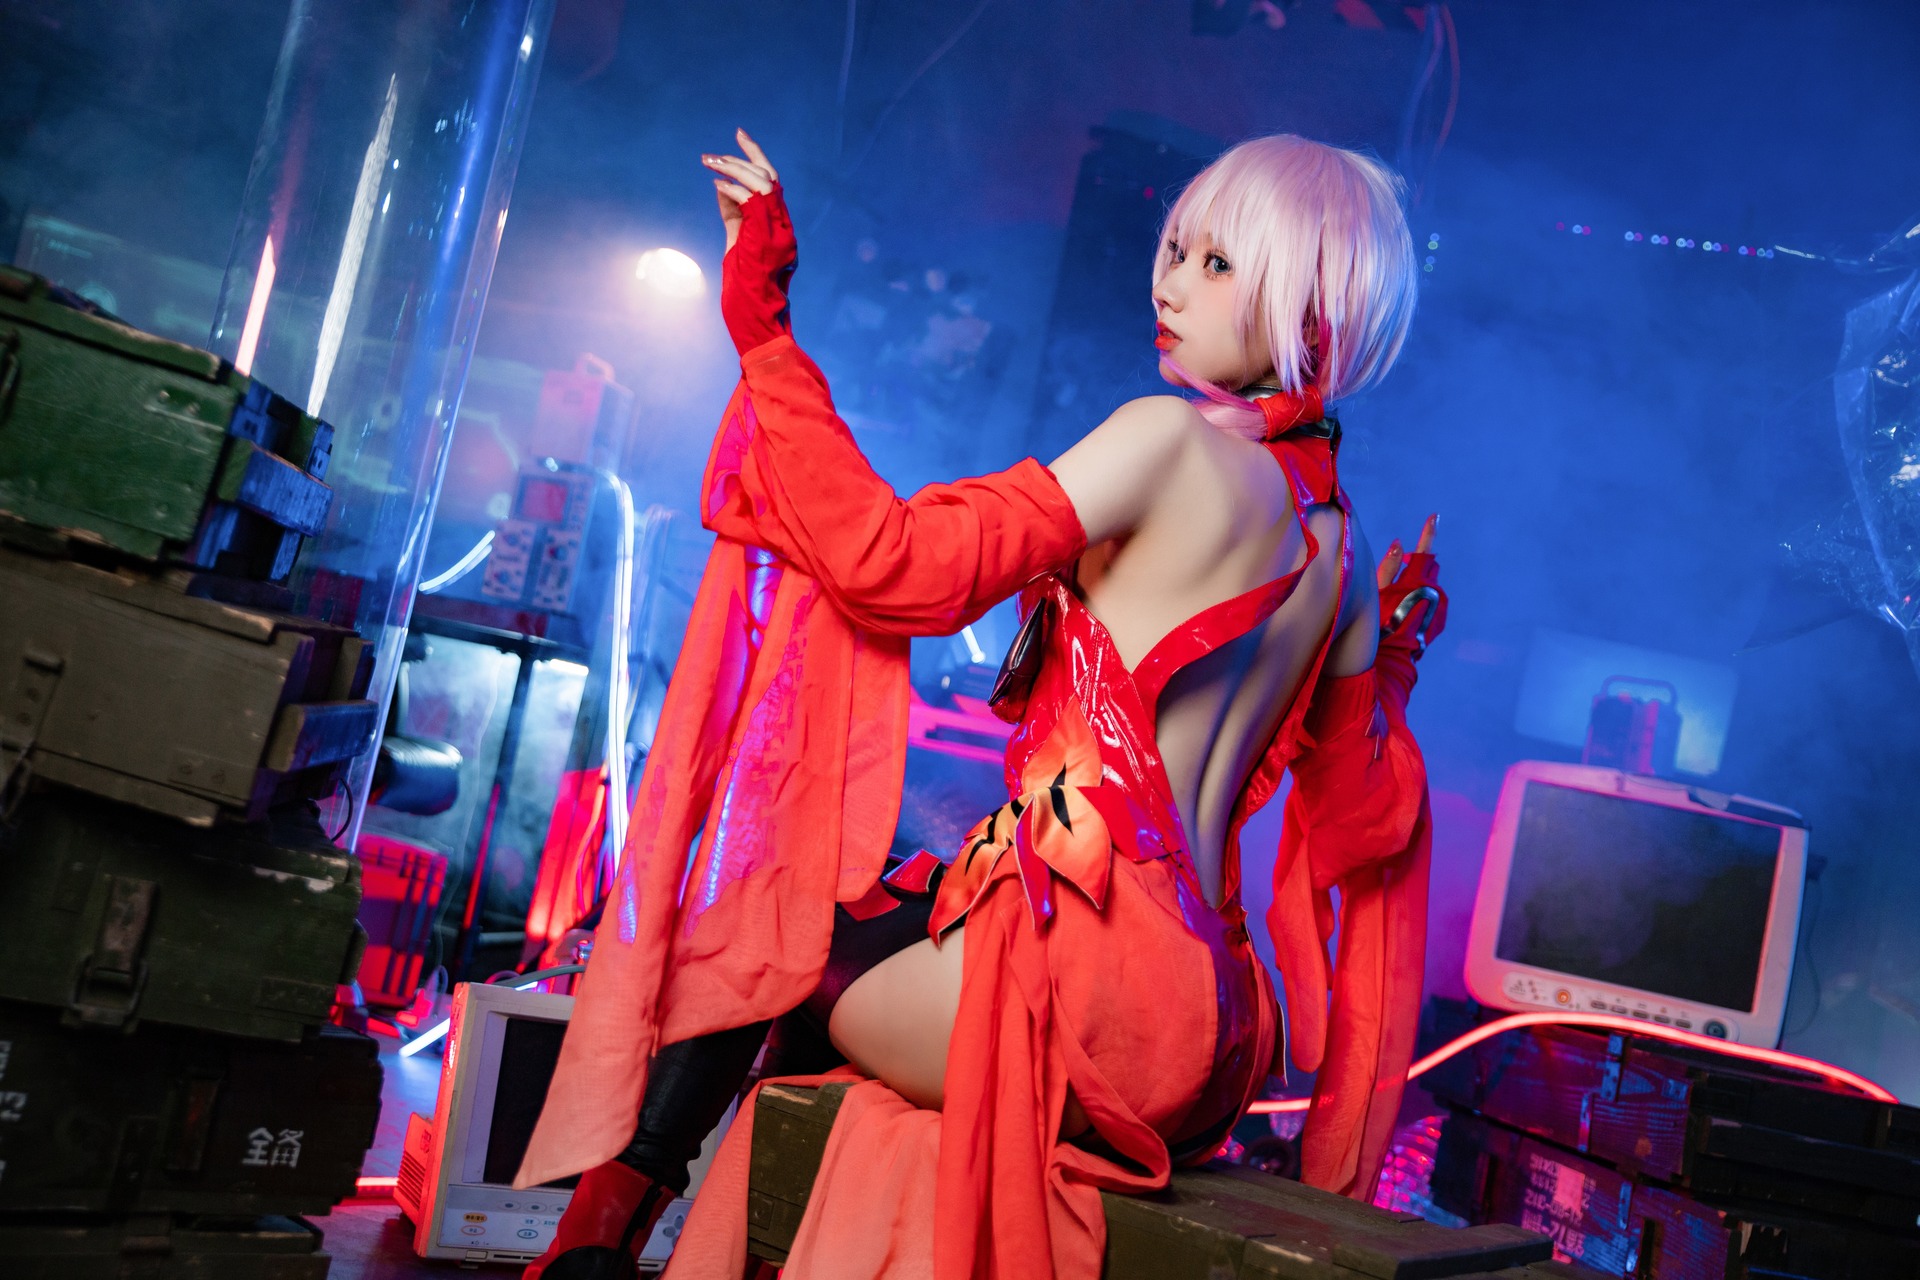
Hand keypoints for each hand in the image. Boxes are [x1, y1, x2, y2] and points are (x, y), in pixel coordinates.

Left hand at [702, 130, 796, 354]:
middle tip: (710, 156)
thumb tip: (721, 188)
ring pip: (762, 183)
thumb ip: (734, 217)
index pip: (772, 183)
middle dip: (740, 158)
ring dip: (733, 169)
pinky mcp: (766, 239)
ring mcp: (778, 233)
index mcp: (779, 228)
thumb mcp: (737, 246)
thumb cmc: (745, 292)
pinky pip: (752, 201)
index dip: (756, 157)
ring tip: (709, 164)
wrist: (756, 322)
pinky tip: (716, 185)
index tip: (739, 136)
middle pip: (769, 177)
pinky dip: (733, 189)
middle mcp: (784, 227)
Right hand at [1376, 514, 1445, 657]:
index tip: (1435, 516)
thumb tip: (1398, 544)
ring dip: (1417, 584)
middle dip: (1416, 564)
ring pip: (1429, 584)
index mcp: (1417, 581)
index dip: (1429, 532)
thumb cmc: (1380, 624)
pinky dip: (1420, 599)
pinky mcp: (1440, 618)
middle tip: (1400, 570)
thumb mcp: (1377, 593)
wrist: (1394, 657)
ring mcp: (1439, 605)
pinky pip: (1432, 600)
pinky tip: (1405, 612)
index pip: (1424, 551)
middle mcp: (1433, 590)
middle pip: (1428, 566)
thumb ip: (1388, 567)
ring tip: (1398, 600)